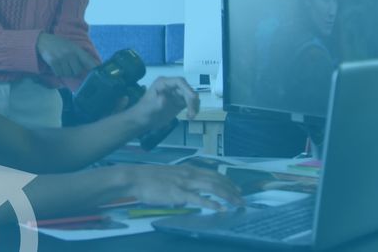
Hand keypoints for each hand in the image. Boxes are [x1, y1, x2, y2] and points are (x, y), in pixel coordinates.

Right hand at [36, 33, 98, 77]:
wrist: (43, 41)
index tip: (99, 70)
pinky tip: (56, 65)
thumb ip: (79, 54)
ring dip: (65, 72)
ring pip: (68, 73)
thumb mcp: (70, 45)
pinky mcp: (54, 62)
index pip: (87, 59)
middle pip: (77, 70)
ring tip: (62, 64)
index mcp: (76, 49)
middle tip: (69, 65)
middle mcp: (70, 54)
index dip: (93, 66)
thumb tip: (91, 65)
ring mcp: (62, 58)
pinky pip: (59, 73)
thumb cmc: (59, 44)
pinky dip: (58, 72)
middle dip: (74, 71)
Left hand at [126, 77, 198, 130]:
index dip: (188, 88)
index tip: (192, 99)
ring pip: (191, 96)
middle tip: (192, 113)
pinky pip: (190, 103)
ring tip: (191, 116)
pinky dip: (193, 108)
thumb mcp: (149, 107)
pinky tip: (191, 117)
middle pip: (187, 89)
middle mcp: (171, 87)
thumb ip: (157, 102)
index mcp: (163, 83)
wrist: (141, 121)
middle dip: (192, 100)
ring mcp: (176, 94)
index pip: (179, 81)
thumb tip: (165, 98)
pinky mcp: (179, 103)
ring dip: (194, 105)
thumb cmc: (143, 112)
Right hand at [126, 164, 244, 209]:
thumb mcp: (171, 177)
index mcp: (188, 169)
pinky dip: (212, 203)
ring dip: (228, 196)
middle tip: (242, 199)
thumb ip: (182, 183)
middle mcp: (190, 173)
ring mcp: (185, 183)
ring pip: (213, 187)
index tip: (237, 189)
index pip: (213, 174)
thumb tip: (190, 196)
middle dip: (232, 190)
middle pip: (217, 180)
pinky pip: (199, 198)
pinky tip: (221, 208)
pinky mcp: (178, 193)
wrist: (135, 177)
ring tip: (238, 204)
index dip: (227, 181)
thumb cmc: (149, 179)